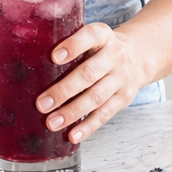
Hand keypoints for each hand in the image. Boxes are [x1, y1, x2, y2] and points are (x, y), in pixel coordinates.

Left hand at [36, 23, 149, 144]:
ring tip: (52, 122)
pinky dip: (88, 126)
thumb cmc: (102, 48)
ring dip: (73, 112)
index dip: (74, 45)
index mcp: (104, 36)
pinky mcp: (124, 98)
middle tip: (42, 103)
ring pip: (96, 97)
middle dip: (64, 90)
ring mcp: (121, 78)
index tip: (54, 56)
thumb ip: (70, 43)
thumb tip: (32, 59)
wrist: (139, 56)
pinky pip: (105, 114)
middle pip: (89, 73)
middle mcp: (115, 55)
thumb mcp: (93, 37)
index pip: (91, 36)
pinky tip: (73, 135)